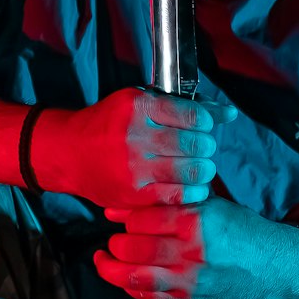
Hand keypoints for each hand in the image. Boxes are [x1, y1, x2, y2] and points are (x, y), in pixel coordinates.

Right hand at [36, 87, 237, 209]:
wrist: (69, 153)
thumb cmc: (110, 124)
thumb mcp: (140, 102)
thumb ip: (184, 107)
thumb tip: (229, 113)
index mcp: (139, 106)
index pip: (194, 116)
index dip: (206, 124)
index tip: (201, 128)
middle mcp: (135, 136)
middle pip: (195, 144)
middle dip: (206, 148)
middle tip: (201, 150)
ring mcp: (133, 168)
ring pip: (191, 171)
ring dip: (203, 170)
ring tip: (197, 167)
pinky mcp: (133, 195)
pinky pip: (178, 196)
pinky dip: (192, 192)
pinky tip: (189, 186)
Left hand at [92, 195, 269, 298]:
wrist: (272, 266)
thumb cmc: (239, 230)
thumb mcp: (211, 205)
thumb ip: (173, 203)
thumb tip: (128, 204)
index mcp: (196, 221)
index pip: (141, 219)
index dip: (123, 218)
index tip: (115, 216)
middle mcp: (191, 252)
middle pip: (132, 248)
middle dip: (116, 243)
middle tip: (113, 240)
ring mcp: (189, 280)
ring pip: (133, 277)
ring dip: (110, 268)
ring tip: (103, 260)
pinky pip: (148, 296)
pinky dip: (130, 287)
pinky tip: (124, 277)